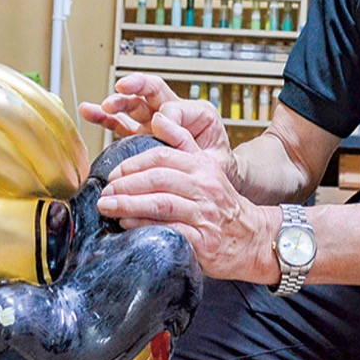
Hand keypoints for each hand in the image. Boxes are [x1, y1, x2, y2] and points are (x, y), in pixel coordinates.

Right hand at [80, 73, 233, 174]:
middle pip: (152, 90)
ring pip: (133, 104)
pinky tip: (88, 111)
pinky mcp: (140, 135)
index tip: (160, 131)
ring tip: (103, 106)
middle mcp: (174, 113)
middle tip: (123, 88)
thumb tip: (161, 126)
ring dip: (117, 102)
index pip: (174, 107)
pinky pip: (120, 123)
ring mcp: (154, 123)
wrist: (215, 184)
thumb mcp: (214, 158)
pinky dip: (104, 117)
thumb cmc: (218, 168)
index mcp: (198, 113)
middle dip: (136, 86)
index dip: (166, 119)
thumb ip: (192, 145)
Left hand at [95, 119, 275, 283]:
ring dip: (128, 205)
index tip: (113, 173)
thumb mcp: (208, 167)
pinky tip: (127, 225)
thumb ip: (183, 143)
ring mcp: (204, 214)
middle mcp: (204, 187)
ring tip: (108, 207)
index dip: (132, 164)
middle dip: (125, 185)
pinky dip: (144, 227)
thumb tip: (159, 118)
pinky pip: (168, 230)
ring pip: (160, 204)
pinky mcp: (202, 240)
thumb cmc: (224, 205)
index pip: (161, 157)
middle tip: (105, 192)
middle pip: (157, 179)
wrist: (255, 238)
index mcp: (202, 167)